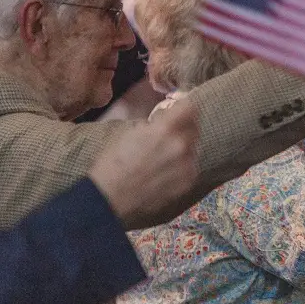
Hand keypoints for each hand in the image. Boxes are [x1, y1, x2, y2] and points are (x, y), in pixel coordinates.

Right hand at [88, 100, 200, 228]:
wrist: (110, 198)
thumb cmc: (113, 162)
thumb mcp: (131, 132)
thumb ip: (155, 123)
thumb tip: (166, 117)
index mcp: (166, 129)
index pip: (190, 106)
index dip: (184, 106)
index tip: (179, 108)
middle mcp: (182, 145)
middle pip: (195, 126)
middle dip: (184, 125)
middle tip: (170, 132)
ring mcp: (188, 165)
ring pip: (194, 146)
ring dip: (184, 146)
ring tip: (166, 154)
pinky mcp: (188, 182)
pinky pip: (191, 165)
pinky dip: (183, 164)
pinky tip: (167, 170)